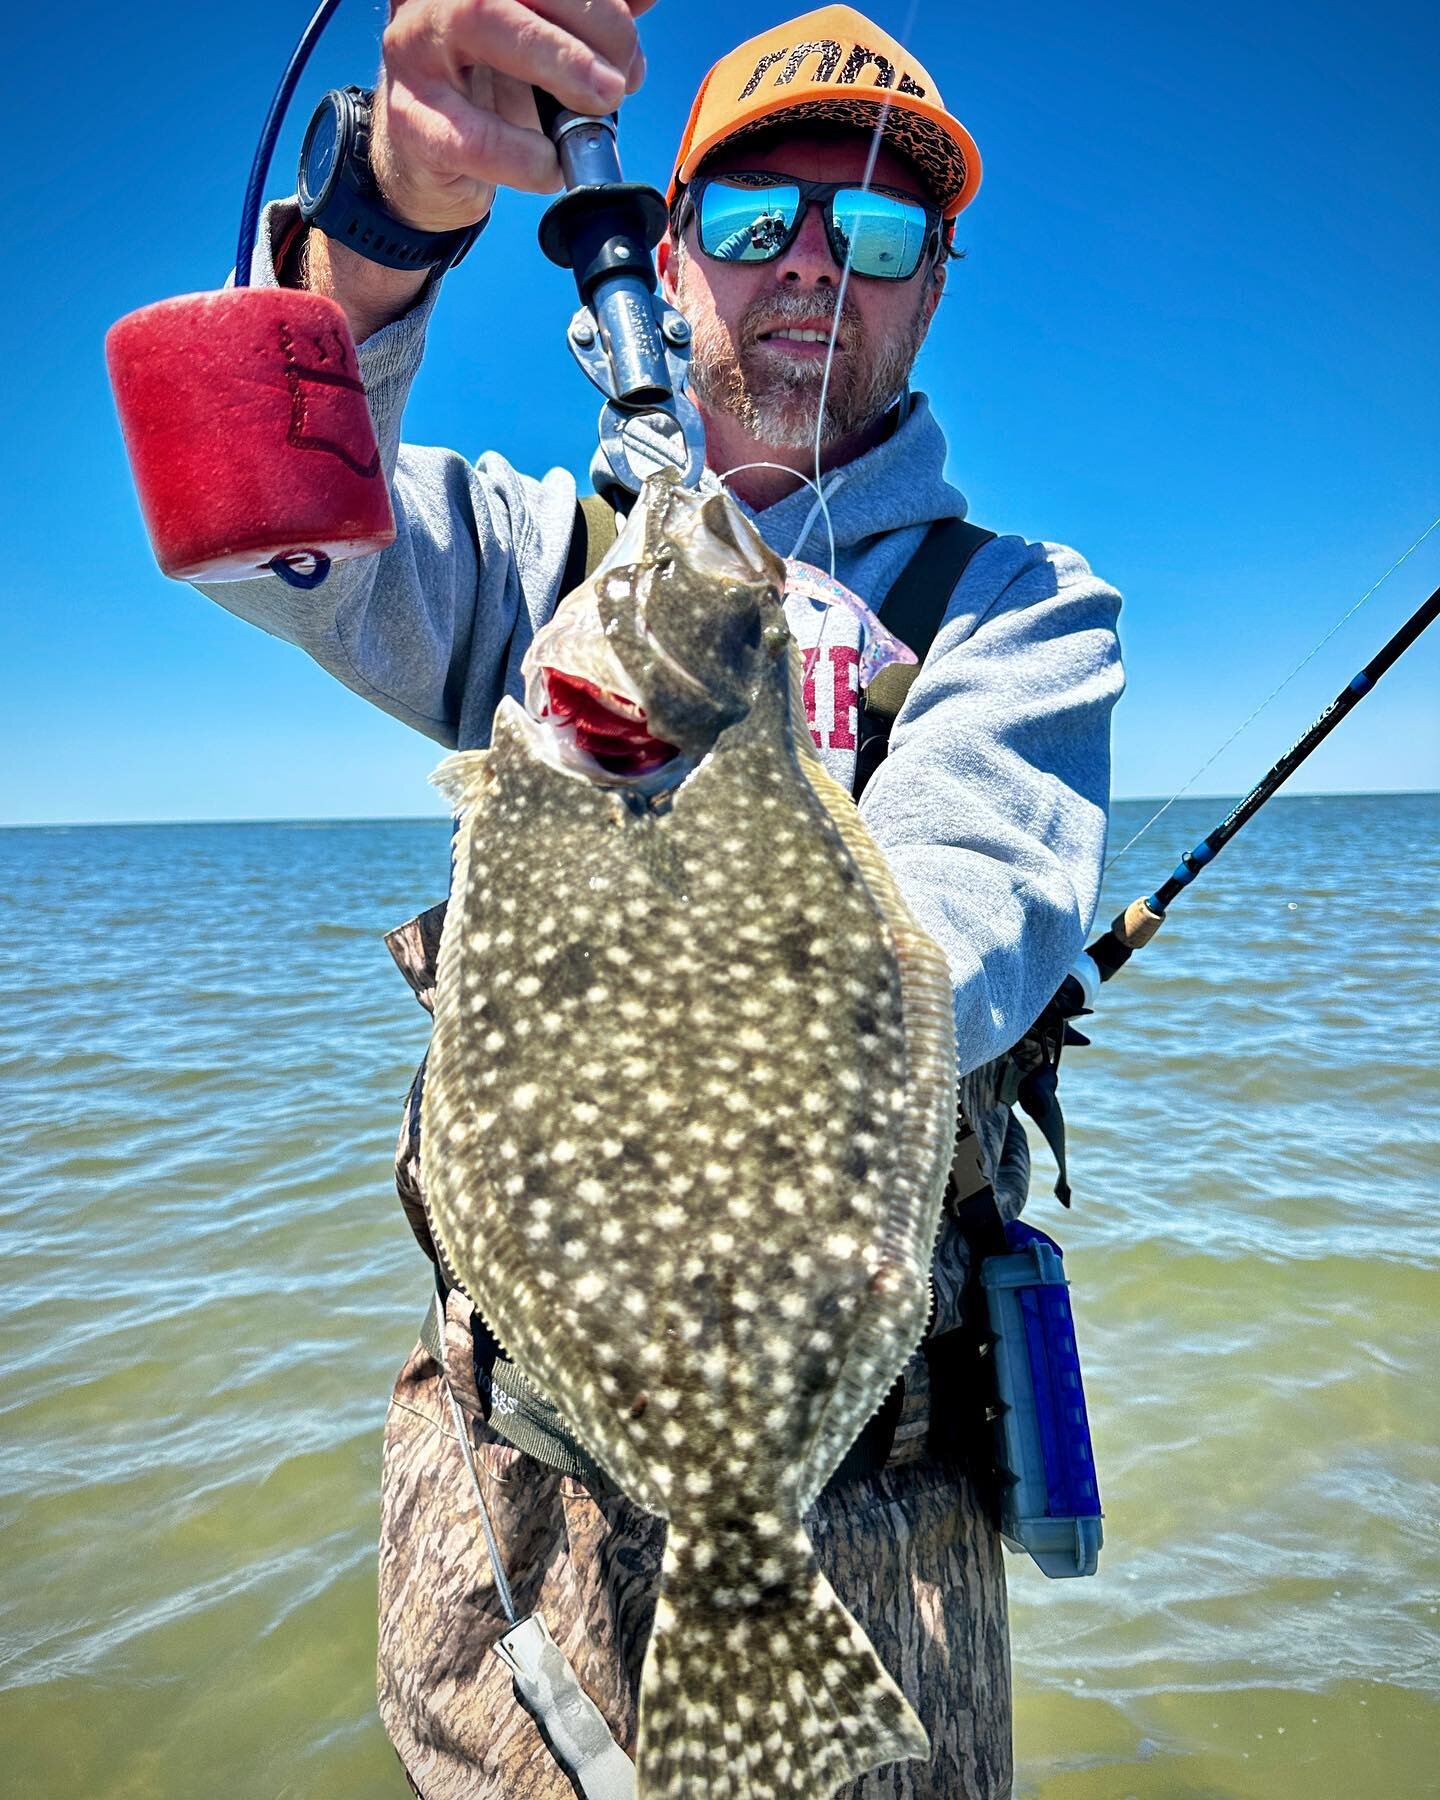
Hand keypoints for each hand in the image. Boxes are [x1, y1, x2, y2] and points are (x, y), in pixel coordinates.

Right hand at [372, 0, 655, 232]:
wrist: (434, 159)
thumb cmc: (495, 90)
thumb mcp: (548, 46)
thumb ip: (589, 18)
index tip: (634, 38)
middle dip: (596, 24)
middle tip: (621, 80)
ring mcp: (416, 49)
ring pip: (483, 20)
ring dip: (560, 61)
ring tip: (601, 102)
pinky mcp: (412, 118)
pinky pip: (472, 134)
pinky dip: (524, 154)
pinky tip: (551, 164)